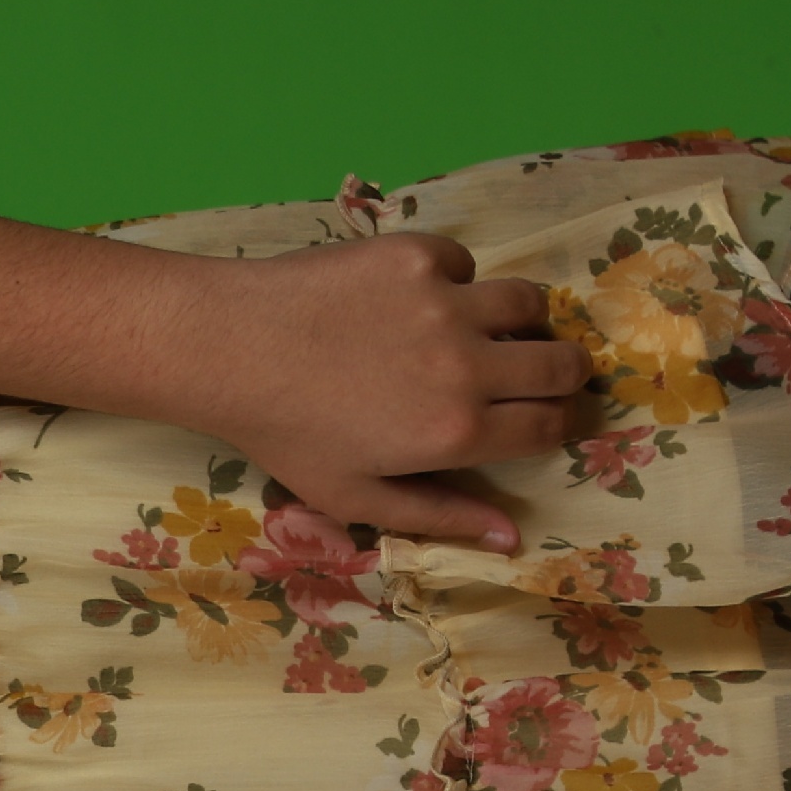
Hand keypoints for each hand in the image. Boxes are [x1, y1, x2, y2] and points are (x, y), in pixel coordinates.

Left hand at [170, 234, 591, 551]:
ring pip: (529, 303)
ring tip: (481, 332)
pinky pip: (466, 263)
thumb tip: (512, 537)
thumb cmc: (284, 433)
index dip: (560, 422)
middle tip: (527, 374)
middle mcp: (465, 364)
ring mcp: (445, 302)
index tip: (547, 416)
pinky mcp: (417, 253)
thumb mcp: (354, 495)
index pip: (553, 424)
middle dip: (559, 372)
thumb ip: (438, 515)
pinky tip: (410, 299)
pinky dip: (453, 279)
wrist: (226, 348)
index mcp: (456, 429)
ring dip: (516, 320)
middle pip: (564, 362)